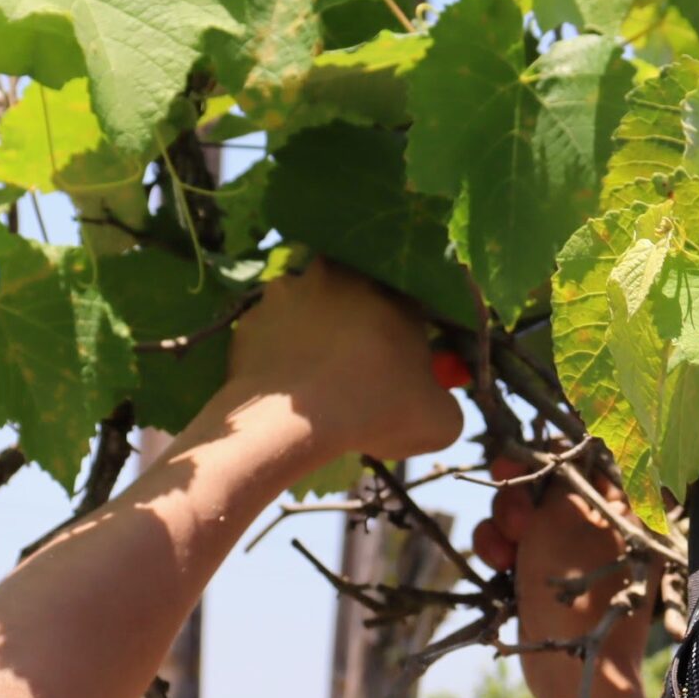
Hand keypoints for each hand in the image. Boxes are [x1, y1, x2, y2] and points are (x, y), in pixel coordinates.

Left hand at [219, 258, 464, 463]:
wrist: (291, 422)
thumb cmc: (374, 411)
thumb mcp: (439, 422)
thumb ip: (448, 403)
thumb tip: (438, 401)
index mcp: (392, 290)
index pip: (409, 302)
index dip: (408, 336)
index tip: (403, 365)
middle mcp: (339, 275)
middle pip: (354, 299)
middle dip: (357, 327)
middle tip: (356, 369)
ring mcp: (288, 290)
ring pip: (308, 310)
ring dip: (314, 334)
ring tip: (314, 379)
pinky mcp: (251, 317)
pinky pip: (272, 332)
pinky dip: (279, 352)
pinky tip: (284, 384)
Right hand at [472, 460, 654, 697]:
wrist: (576, 672)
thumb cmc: (576, 589)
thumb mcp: (564, 518)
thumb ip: (556, 476)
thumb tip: (551, 446)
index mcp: (621, 505)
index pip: (578, 457)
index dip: (538, 455)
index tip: (507, 463)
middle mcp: (600, 524)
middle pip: (545, 486)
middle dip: (517, 499)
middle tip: (516, 524)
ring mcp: (572, 553)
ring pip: (524, 518)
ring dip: (503, 528)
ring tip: (502, 554)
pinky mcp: (546, 578)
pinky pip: (516, 549)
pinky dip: (502, 553)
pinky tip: (496, 568)